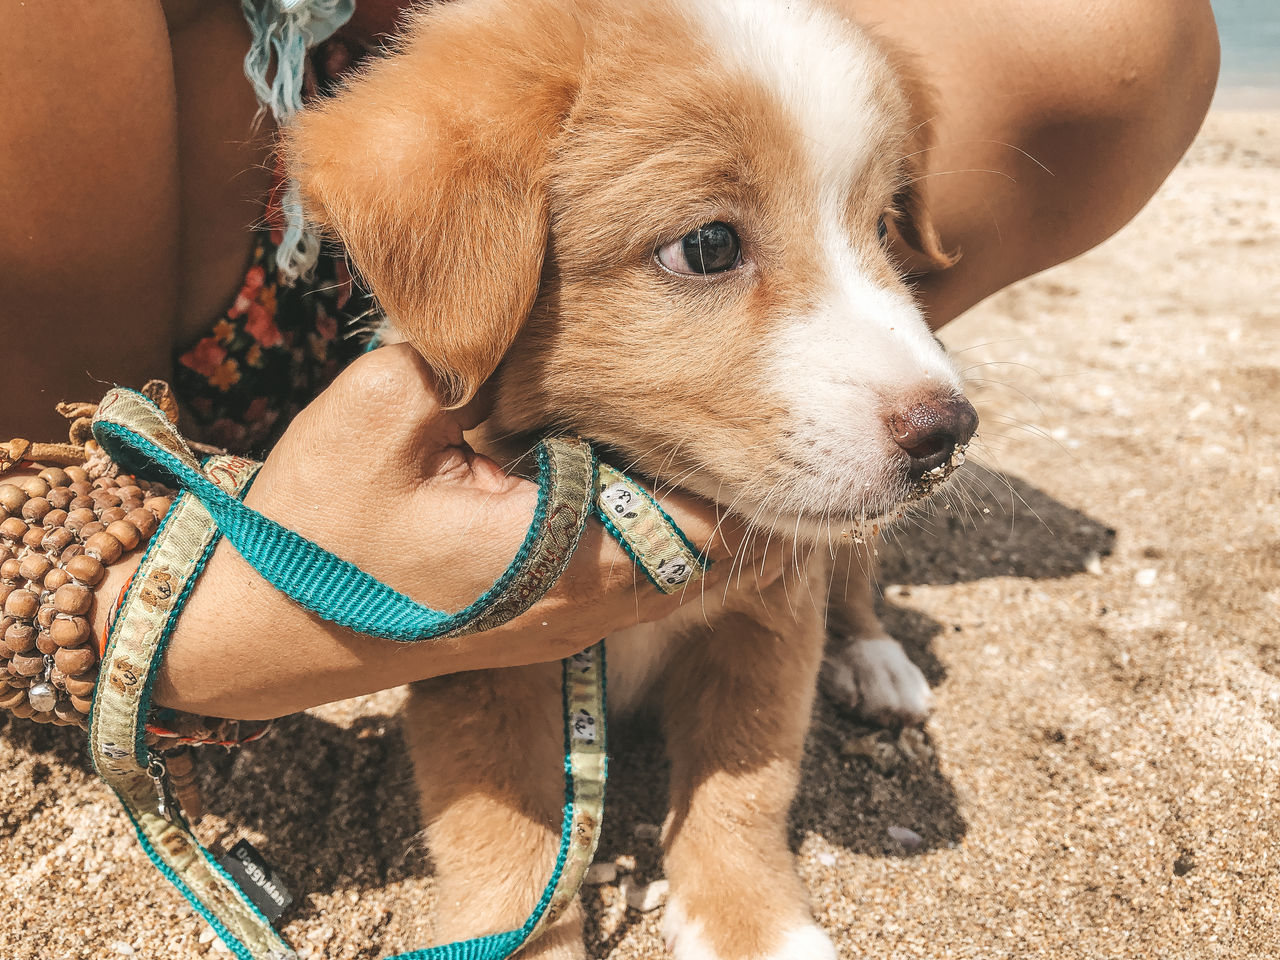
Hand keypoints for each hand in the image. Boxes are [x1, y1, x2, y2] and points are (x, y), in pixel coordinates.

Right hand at [142, 344, 783, 718]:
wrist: (266, 627)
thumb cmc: (316, 532)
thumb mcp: (378, 415)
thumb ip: (462, 351)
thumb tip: (524, 301)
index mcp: (561, 559)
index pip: (705, 529)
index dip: (741, 464)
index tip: (748, 389)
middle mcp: (583, 607)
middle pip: (710, 555)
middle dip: (729, 478)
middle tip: (747, 397)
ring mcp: (569, 625)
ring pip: (678, 572)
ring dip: (692, 503)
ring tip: (702, 428)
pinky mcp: (547, 622)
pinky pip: (636, 579)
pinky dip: (653, 525)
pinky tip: (630, 467)